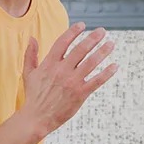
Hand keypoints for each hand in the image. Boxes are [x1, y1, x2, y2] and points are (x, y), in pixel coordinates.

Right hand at [20, 22, 117, 136]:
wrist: (37, 118)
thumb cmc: (33, 96)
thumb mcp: (28, 74)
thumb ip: (30, 55)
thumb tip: (32, 38)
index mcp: (49, 64)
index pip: (63, 42)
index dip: (73, 32)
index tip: (82, 25)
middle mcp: (62, 70)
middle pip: (81, 49)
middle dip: (93, 38)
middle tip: (103, 31)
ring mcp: (72, 82)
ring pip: (91, 62)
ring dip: (103, 52)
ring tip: (111, 44)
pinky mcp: (80, 94)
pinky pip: (97, 81)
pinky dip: (107, 73)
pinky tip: (115, 66)